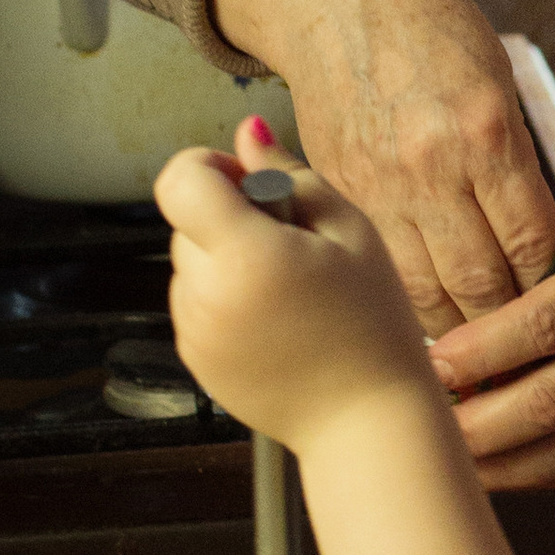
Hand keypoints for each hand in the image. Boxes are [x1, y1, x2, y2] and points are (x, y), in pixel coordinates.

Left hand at [155, 127, 434, 451]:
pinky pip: (195, 304)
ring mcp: (194, 332)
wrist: (367, 421)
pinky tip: (276, 319)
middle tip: (291, 246)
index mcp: (245, 255)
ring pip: (189, 264)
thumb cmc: (374, 326)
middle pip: (186, 221)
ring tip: (288, 290)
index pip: (180, 178)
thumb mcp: (350, 231)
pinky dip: (224, 299)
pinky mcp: (195, 360)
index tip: (249, 184)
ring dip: (225, 260)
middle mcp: (207, 295)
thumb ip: (289, 174)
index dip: (210, 167)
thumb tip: (248, 133)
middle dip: (228, 218)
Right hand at [211, 0, 554, 336]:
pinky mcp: (338, 191)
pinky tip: (425, 305)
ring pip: (425, 289)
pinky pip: (381, 264)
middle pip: (480, 281)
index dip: (548, 280)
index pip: (532, 241)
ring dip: (456, 321)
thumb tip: (533, 236)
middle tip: (522, 334)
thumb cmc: (427, 22)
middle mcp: (432, 166)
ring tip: (476, 335)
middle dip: (506, 315)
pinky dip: (406, 293)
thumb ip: (511, 159)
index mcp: (487, 130)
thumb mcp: (495, 77)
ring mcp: (378, 184)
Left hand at [427, 196, 554, 490]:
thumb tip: (501, 249)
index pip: (547, 320)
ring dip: (504, 460)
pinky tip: (502, 475)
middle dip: (478, 421)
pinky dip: (546, 473)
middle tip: (418, 429)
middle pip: (551, 395)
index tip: (430, 363)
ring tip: (444, 462)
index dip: (484, 348)